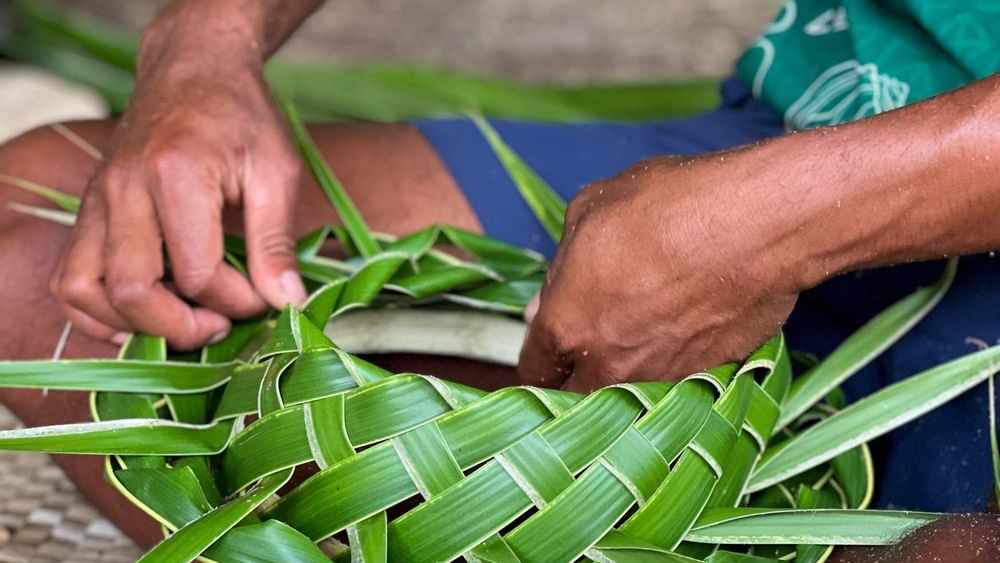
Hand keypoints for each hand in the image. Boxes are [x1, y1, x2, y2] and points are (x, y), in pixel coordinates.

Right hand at [49, 21, 304, 348]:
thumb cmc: (241, 117)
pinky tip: (139, 319)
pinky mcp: (88, 211)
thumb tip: (288, 303)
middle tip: (222, 326)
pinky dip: (95, 311)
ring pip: (85, 290)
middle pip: (134, 290)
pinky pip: (69, 277)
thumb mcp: (277, 171)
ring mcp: (97, 200)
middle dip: (182, 326)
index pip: (199, 272)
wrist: (192, 69)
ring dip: (133, 325)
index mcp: (177, 175)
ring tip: (182, 324)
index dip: (237, 301)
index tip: (265, 298)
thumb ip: (277, 242)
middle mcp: (124, 189)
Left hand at [518, 153, 802, 391]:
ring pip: (628, 399)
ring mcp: (661, 380)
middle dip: (575, 380)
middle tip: (589, 351)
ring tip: (643, 340)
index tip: (550, 347)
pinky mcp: (709, 378)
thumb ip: (562, 264)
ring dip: (626, 378)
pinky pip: (679, 384)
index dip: (540, 357)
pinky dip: (676, 367)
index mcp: (566, 326)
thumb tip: (552, 296)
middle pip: (574, 401)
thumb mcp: (590, 210)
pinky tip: (687, 336)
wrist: (755, 226)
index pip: (534, 368)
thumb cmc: (668, 206)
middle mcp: (608, 368)